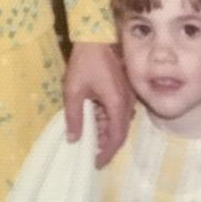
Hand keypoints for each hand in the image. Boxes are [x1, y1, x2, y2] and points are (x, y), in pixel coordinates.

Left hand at [63, 41, 132, 168]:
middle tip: (92, 155)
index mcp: (117, 104)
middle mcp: (126, 103)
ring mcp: (127, 96)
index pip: (116, 137)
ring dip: (107, 133)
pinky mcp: (123, 90)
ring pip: (120, 122)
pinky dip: (108, 120)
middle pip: (120, 132)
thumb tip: (74, 139)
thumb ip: (74, 116)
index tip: (96, 163)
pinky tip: (94, 121)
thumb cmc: (85, 63)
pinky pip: (118, 112)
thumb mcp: (74, 90)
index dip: (107, 153)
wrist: (96, 38)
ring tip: (90, 140)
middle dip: (107, 145)